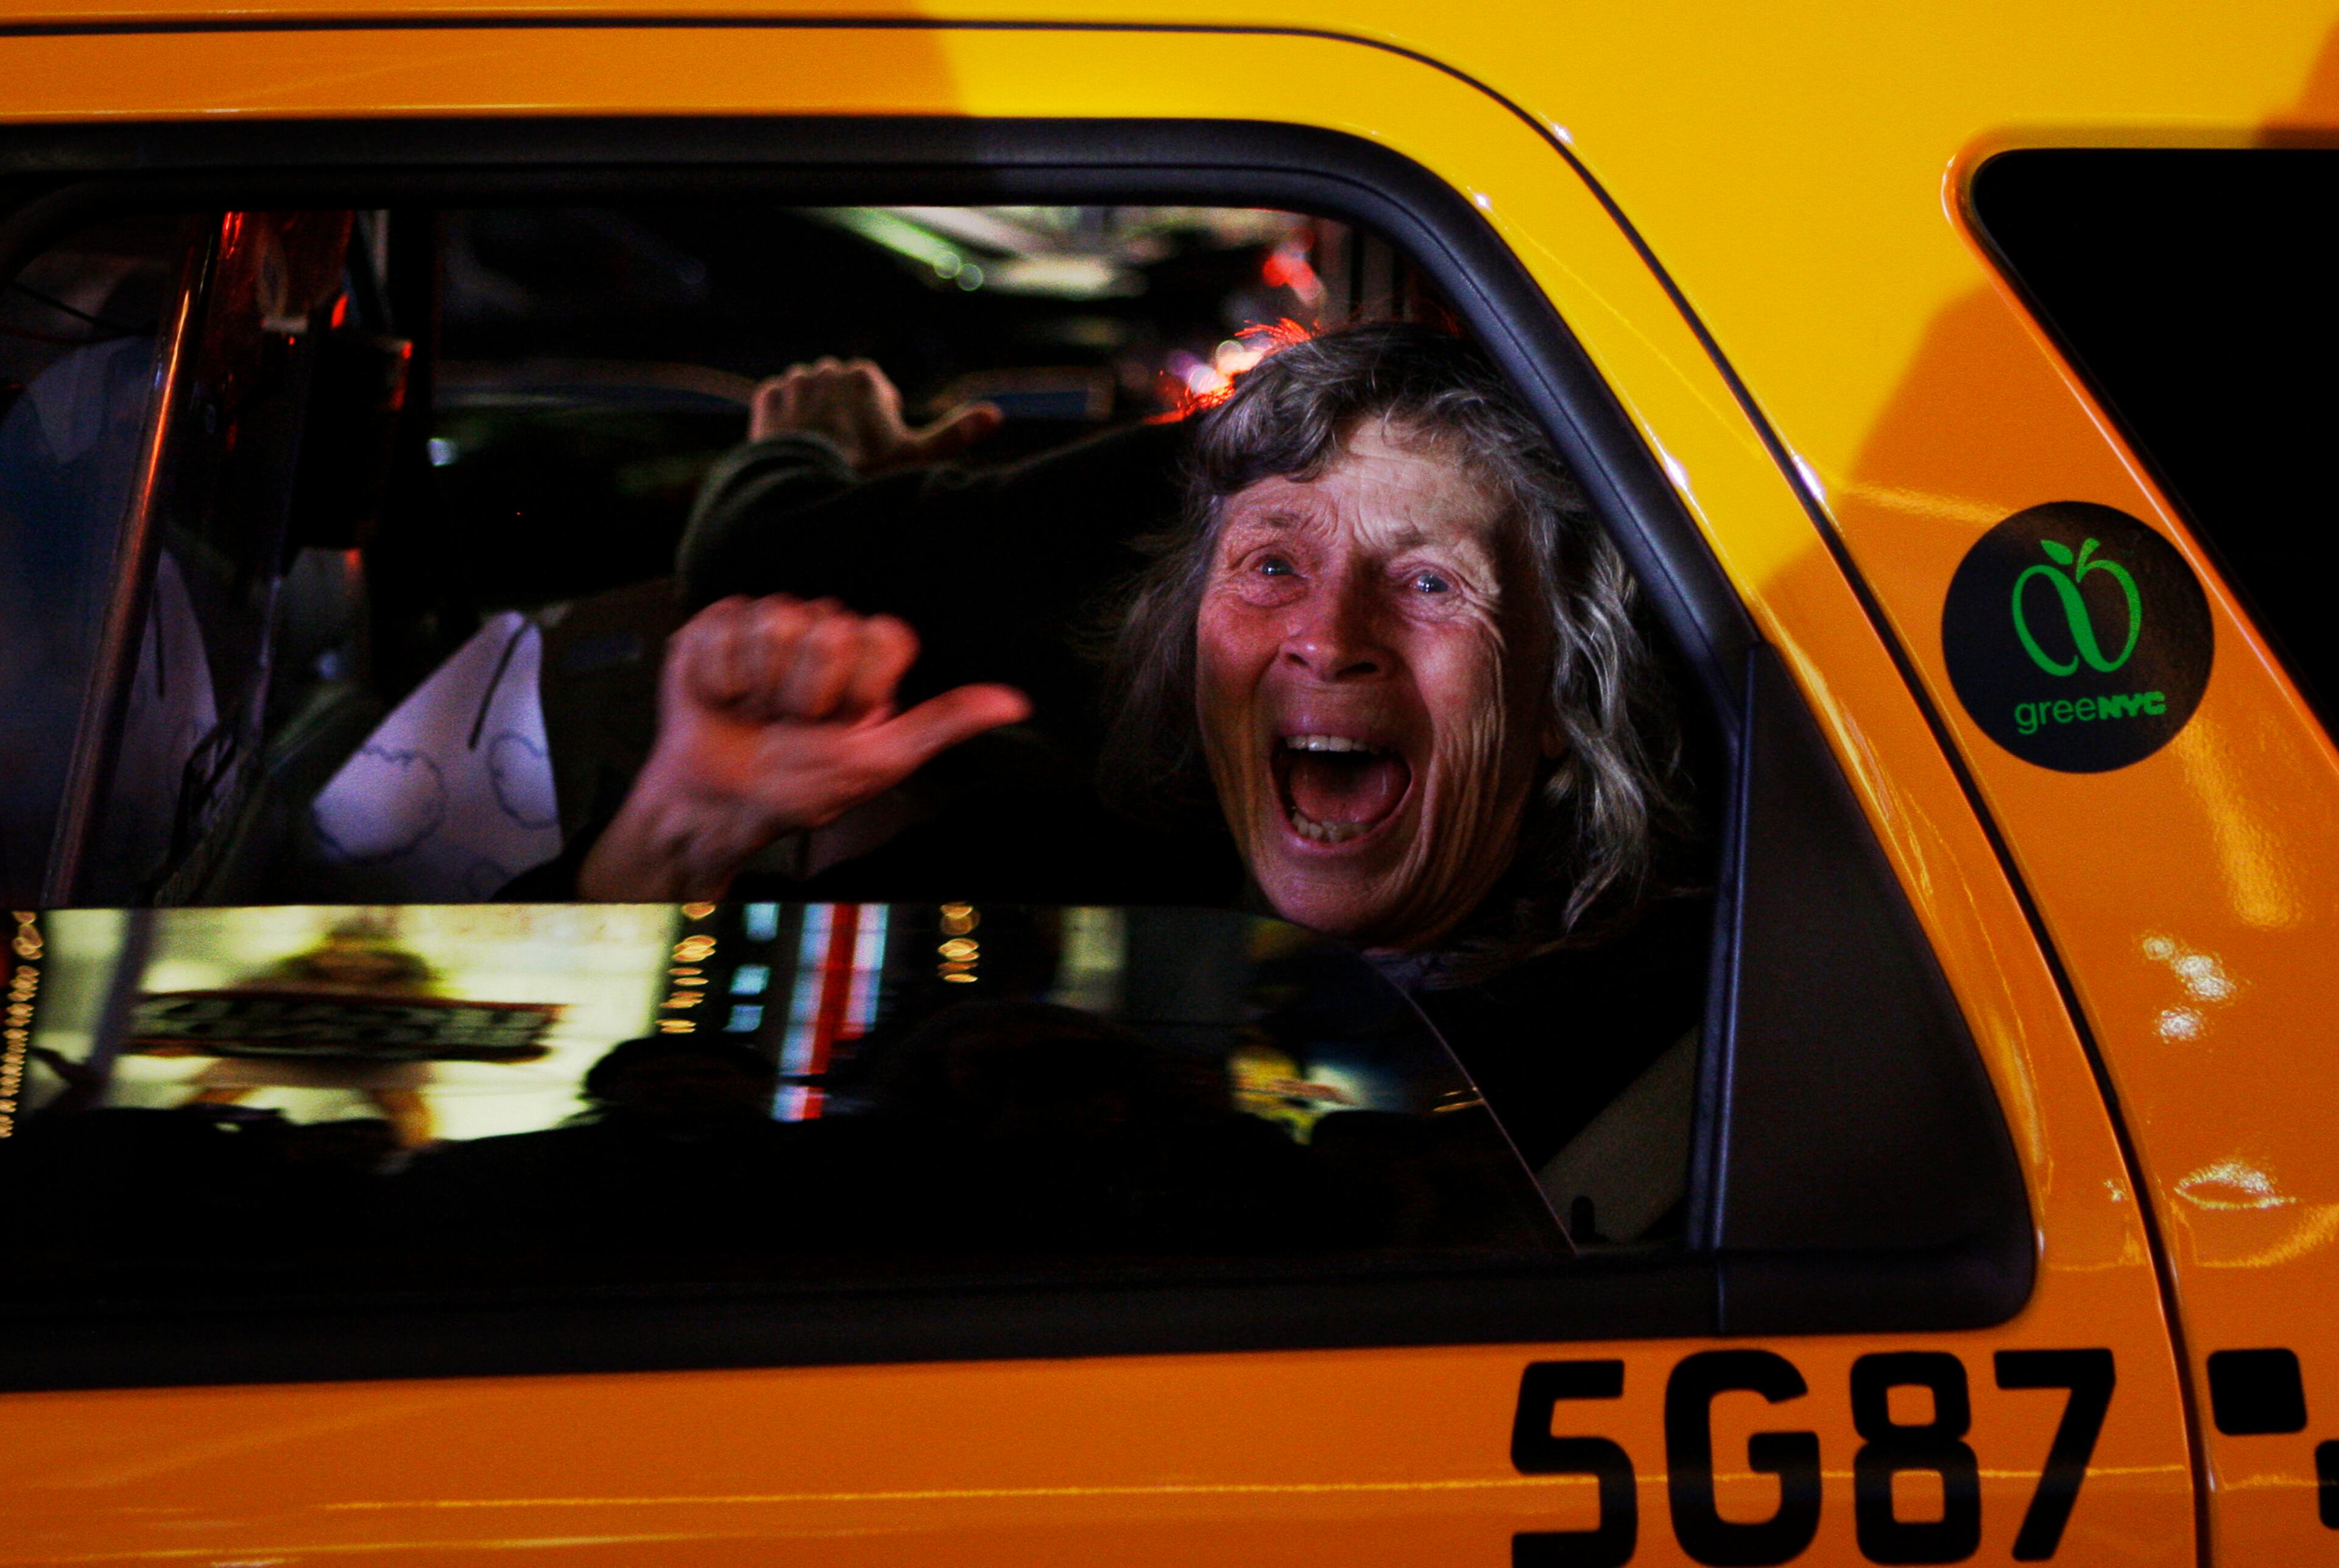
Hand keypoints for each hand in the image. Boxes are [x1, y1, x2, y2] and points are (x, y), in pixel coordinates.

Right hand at [579, 596, 1029, 900]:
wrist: (720, 802)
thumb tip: (1017, 703)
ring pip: (775, 622)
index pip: (884, 635)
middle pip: (828, 629)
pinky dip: (720, 677)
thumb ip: (944, 722)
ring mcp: (772, 620)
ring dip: (761, 686)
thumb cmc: (802, 784)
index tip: (843, 723)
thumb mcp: (881, 760)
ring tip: (757, 713)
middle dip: (807, 691)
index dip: (859, 687)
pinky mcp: (720, 623)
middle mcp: (825, 628)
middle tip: (794, 724)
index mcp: (869, 655)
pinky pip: (726, 626)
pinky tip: (725, 698)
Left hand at [749, 357, 1001, 473]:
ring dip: (815, 419)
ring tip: (821, 453)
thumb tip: (996, 415)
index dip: (877, 422)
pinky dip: (786, 423)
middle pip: (842, 394)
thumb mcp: (915, 456)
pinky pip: (779, 405)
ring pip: (810, 398)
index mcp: (864, 376)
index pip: (874, 392)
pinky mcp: (766, 399)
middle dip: (845, 417)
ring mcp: (794, 382)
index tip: (872, 449)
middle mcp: (827, 369)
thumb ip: (954, 434)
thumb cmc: (865, 473)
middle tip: (847, 456)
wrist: (804, 486)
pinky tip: (796, 447)